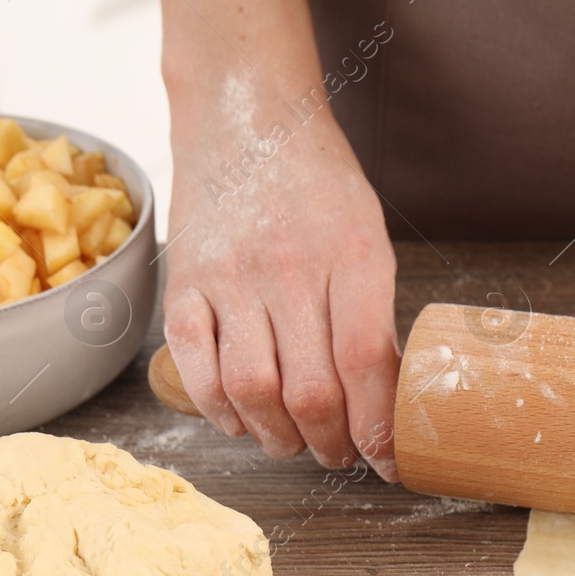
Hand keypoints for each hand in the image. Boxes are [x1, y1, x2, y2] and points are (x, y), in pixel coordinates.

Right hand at [160, 88, 399, 480]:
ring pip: (254, 391)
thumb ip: (374, 311)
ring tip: (296, 444)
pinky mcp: (184, 282)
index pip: (367, 363)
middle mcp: (291, 268)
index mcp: (354, 256)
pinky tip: (243, 420)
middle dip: (333, 444)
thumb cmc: (319, 183)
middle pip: (312, 390)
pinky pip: (197, 367)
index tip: (389, 460)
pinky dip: (221, 410)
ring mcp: (231, 277)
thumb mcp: (370, 235)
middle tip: (342, 454)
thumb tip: (384, 398)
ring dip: (279, 438)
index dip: (379, 427)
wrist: (246, 115)